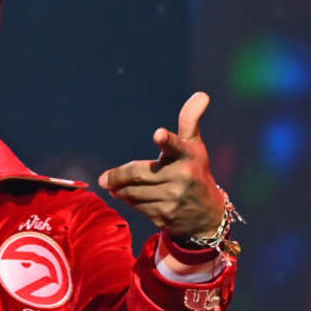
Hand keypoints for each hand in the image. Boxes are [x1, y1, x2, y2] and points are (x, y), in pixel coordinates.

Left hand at [98, 92, 224, 237]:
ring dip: (120, 189)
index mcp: (188, 155)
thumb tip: (201, 94)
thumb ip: (190, 121)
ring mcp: (174, 198)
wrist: (206, 215)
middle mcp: (182, 177)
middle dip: (118, 176)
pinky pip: (137, 206)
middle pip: (139, 174)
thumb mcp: (194, 146)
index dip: (166, 140)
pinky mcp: (165, 216)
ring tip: (114, 186)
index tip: (158, 134)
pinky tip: (127, 196)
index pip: (176, 145)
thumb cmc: (195, 171)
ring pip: (134, 192)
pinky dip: (128, 201)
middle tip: (104, 178)